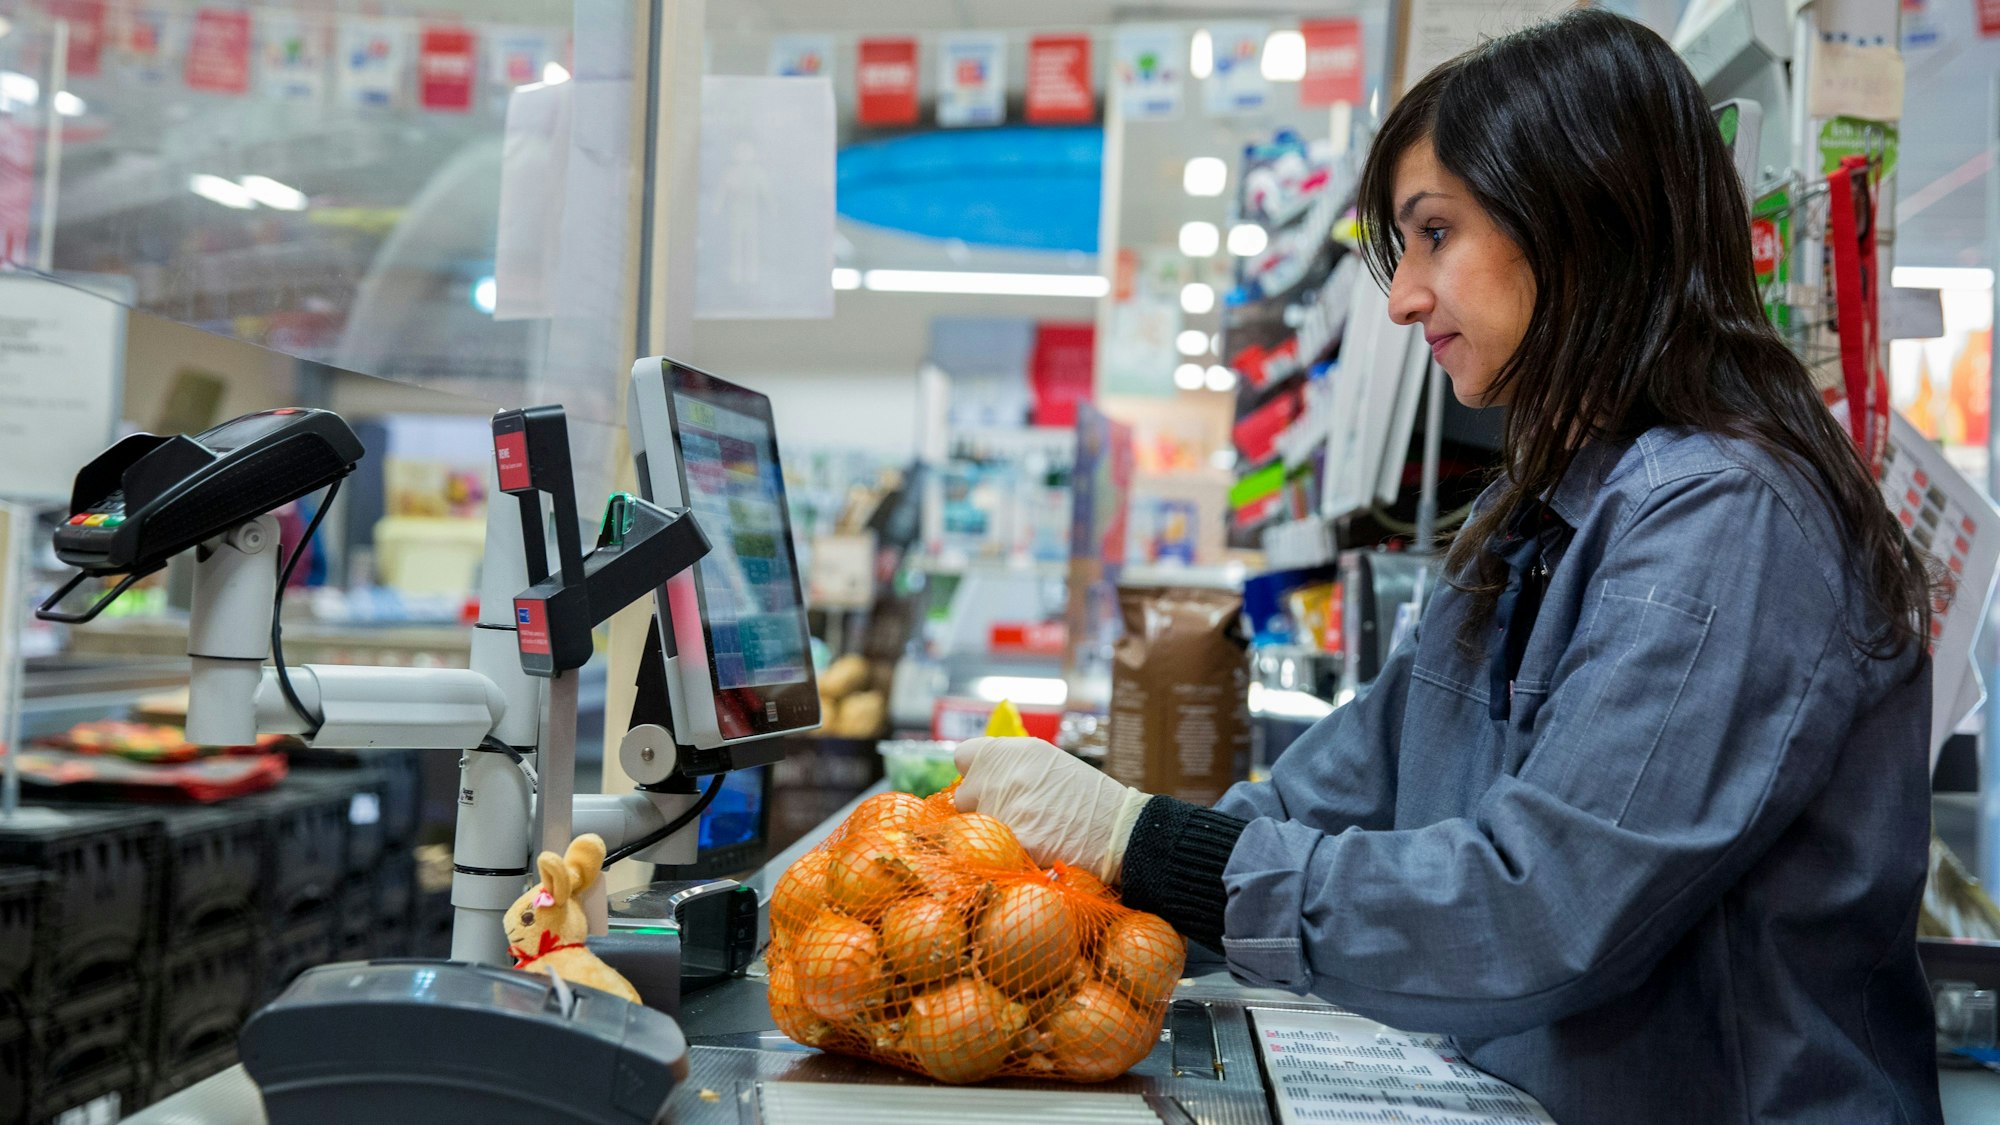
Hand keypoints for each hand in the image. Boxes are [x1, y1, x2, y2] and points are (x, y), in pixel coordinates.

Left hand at [952, 736, 1149, 884]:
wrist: (1123, 831)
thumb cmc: (1090, 800)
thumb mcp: (1051, 765)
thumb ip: (1013, 767)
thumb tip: (978, 776)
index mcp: (1016, 751)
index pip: (964, 757)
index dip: (974, 775)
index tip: (985, 787)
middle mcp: (1007, 774)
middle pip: (963, 798)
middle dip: (979, 810)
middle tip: (1010, 819)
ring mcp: (1008, 807)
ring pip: (974, 830)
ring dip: (992, 836)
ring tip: (1027, 838)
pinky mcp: (1015, 841)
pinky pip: (992, 853)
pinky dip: (1006, 856)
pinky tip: (1032, 854)